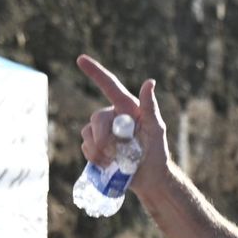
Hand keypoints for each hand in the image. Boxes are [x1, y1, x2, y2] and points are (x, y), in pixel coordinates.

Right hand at [76, 55, 171, 193]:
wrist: (150, 179)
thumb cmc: (157, 152)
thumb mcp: (156, 130)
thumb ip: (150, 107)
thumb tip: (149, 82)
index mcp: (127, 108)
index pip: (109, 86)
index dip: (95, 72)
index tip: (80, 59)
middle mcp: (113, 117)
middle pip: (97, 118)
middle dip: (102, 136)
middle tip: (112, 152)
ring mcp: (103, 132)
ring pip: (87, 133)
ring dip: (98, 150)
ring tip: (114, 161)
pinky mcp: (96, 146)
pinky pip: (86, 146)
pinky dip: (94, 157)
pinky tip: (107, 165)